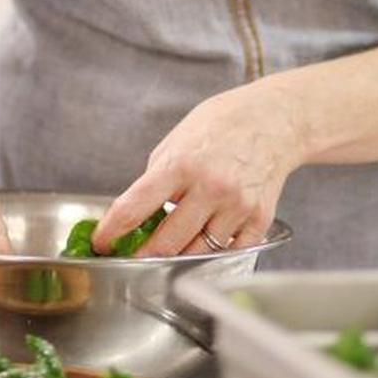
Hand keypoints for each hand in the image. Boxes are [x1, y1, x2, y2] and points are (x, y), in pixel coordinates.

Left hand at [92, 79, 306, 257]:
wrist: (275, 120)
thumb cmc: (222, 125)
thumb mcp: (177, 140)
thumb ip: (157, 176)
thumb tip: (137, 212)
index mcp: (181, 163)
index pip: (135, 207)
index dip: (112, 231)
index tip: (102, 243)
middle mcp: (209, 187)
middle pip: (165, 243)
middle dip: (143, 256)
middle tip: (133, 257)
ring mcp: (236, 206)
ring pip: (196, 254)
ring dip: (178, 257)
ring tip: (169, 249)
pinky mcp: (259, 219)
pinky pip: (228, 252)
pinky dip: (213, 252)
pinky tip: (206, 239)